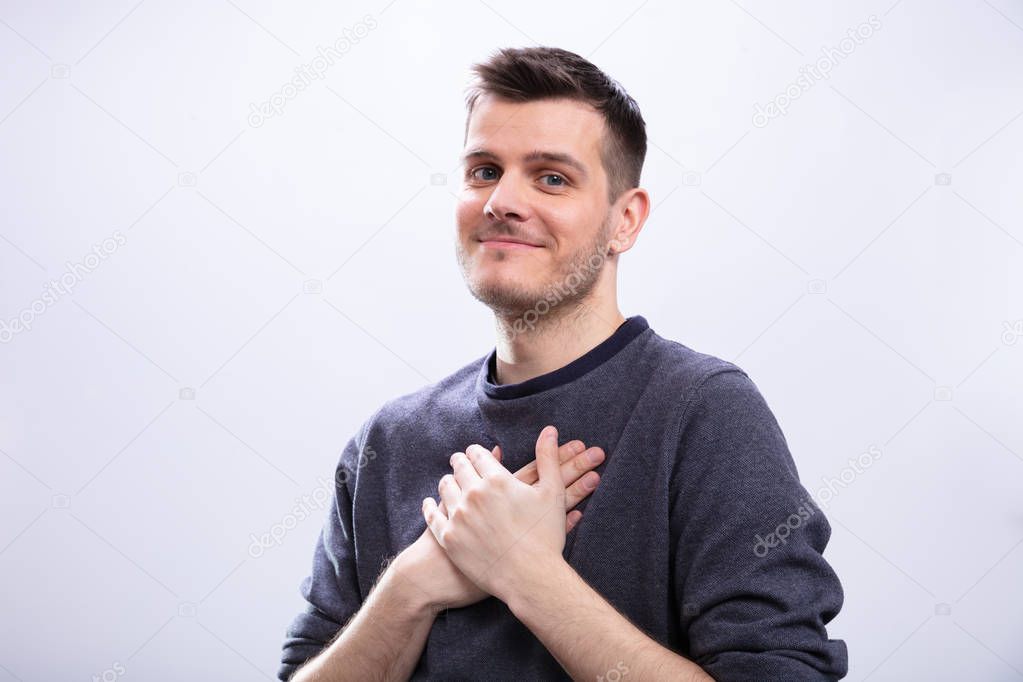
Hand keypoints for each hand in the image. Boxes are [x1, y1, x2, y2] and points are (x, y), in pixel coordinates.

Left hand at [422, 425, 570, 604]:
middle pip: (458, 468)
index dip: (476, 452)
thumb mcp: (552, 493)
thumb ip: (548, 458)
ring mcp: (458, 516)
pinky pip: (432, 515)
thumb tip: (550, 430)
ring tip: (451, 483)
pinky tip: (431, 504)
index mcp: (497, 479)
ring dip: (448, 482)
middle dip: (460, 463)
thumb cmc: (545, 537)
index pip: (477, 454)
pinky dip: (431, 506)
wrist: (531, 578)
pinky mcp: (448, 538)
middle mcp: (473, 494)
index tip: (475, 454)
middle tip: (460, 463)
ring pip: (444, 487)